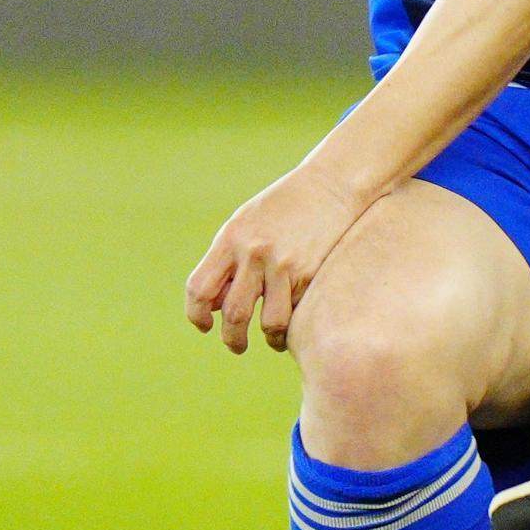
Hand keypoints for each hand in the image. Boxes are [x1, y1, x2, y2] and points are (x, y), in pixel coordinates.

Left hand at [186, 160, 373, 352]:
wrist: (332, 184)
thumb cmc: (285, 206)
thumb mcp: (246, 224)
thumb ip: (227, 261)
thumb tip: (214, 306)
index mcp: (230, 239)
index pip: (200, 289)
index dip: (196, 315)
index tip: (205, 326)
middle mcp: (254, 253)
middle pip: (234, 314)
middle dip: (232, 339)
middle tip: (237, 345)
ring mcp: (284, 265)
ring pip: (269, 322)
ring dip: (268, 339)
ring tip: (271, 339)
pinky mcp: (311, 272)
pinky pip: (297, 311)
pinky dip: (295, 322)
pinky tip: (297, 319)